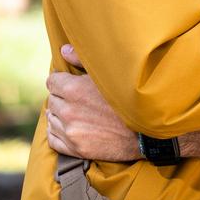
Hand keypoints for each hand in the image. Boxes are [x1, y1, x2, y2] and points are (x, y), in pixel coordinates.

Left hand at [45, 44, 140, 162]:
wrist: (147, 133)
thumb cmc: (131, 99)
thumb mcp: (110, 74)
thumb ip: (82, 60)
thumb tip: (63, 50)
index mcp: (73, 89)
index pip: (52, 81)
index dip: (62, 81)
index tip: (72, 84)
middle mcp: (68, 110)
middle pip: (53, 100)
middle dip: (63, 98)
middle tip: (80, 100)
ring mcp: (70, 131)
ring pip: (52, 119)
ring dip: (60, 116)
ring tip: (78, 114)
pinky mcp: (75, 148)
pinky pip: (53, 139)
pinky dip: (58, 133)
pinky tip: (70, 129)